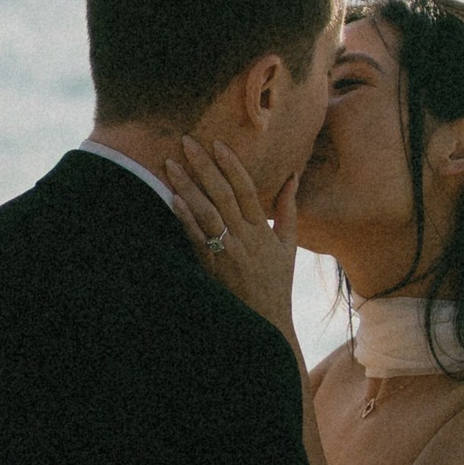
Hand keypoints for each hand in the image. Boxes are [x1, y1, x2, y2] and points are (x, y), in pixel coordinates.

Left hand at [166, 134, 302, 347]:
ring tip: (170, 164)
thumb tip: (293, 176)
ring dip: (187, 186)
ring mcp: (228, 252)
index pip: (246, 188)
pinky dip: (185, 218)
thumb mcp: (289, 245)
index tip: (217, 144)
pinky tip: (172, 199)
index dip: (232, 164)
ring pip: (206, 212)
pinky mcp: (212, 267)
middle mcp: (246, 237)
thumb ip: (288, 209)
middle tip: (186, 142)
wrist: (265, 323)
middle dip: (203, 166)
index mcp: (264, 229)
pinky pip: (196, 238)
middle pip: (222, 194)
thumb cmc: (276, 282)